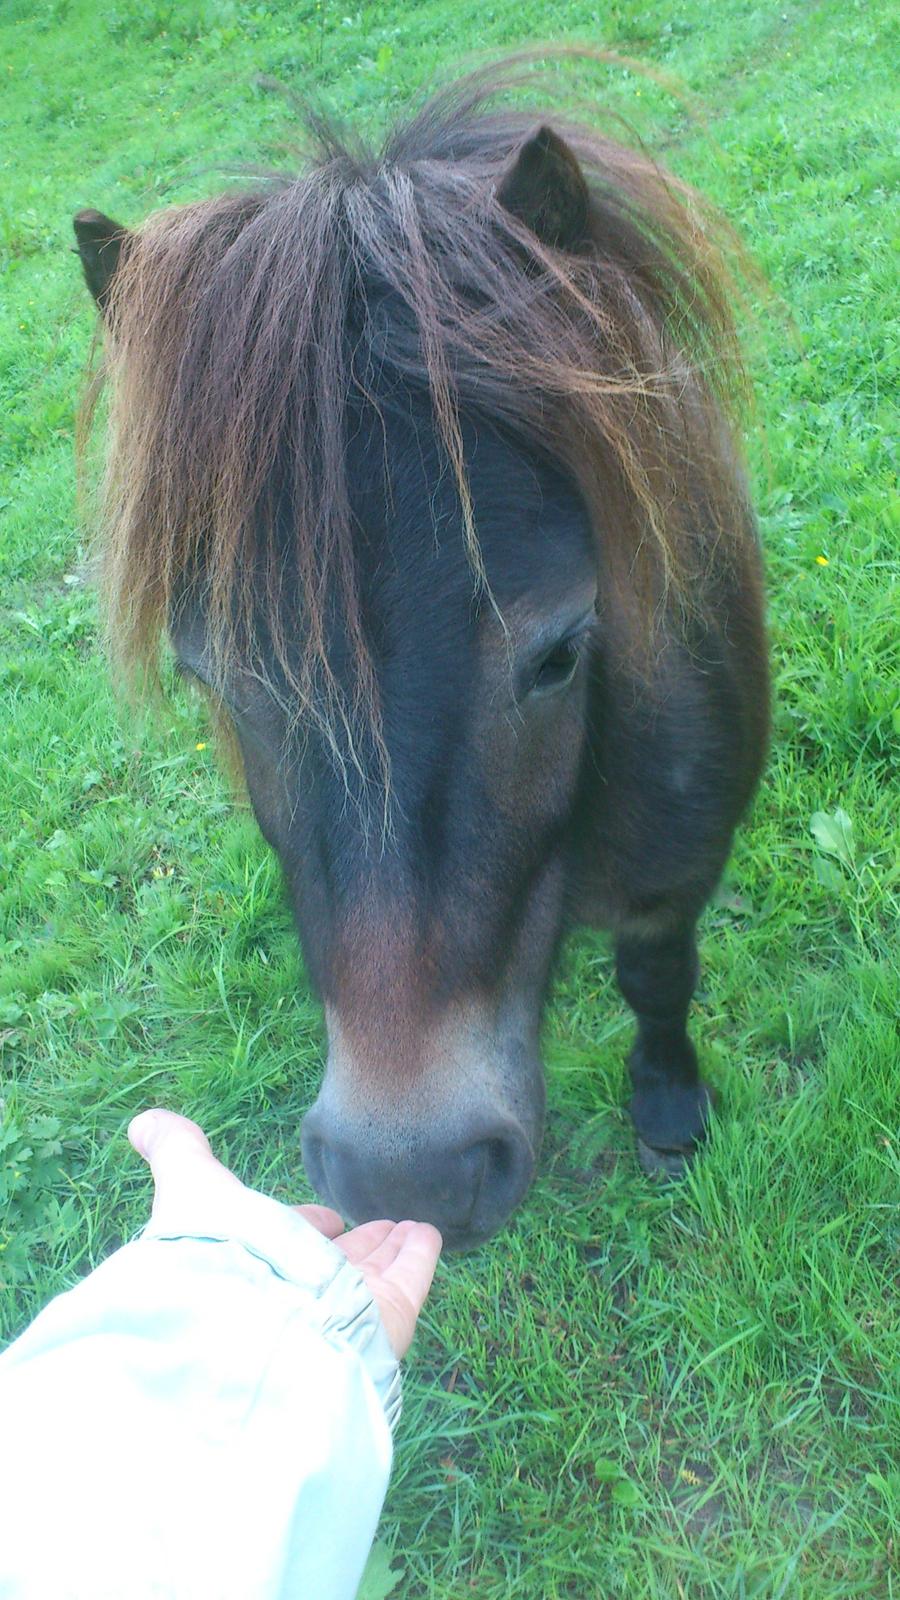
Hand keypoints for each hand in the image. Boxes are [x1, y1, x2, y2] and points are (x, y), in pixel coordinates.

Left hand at [128, 1109, 441, 1358]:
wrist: (251, 1324)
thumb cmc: (217, 1251)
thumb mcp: (191, 1187)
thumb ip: (177, 1155)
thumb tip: (143, 1122)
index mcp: (256, 1265)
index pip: (284, 1244)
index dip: (301, 1226)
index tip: (322, 1215)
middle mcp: (298, 1292)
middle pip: (332, 1263)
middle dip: (353, 1243)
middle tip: (377, 1223)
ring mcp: (344, 1307)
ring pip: (372, 1272)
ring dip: (389, 1246)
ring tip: (409, 1224)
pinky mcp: (386, 1317)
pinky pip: (409, 1280)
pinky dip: (419, 1256)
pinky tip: (429, 1235)